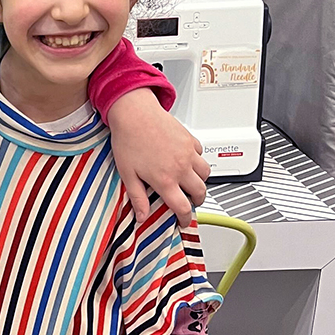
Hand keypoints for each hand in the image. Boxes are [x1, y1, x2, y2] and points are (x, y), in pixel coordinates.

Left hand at [107, 89, 209, 224]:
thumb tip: (142, 216)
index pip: (182, 207)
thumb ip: (138, 197)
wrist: (134, 113)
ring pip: (206, 174)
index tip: (183, 221)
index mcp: (165, 180)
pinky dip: (198, 161)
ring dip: (201, 182)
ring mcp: (188, 153)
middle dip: (197, 201)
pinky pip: (202, 155)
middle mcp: (180, 168)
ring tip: (191, 183)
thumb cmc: (128, 141)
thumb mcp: (128, 174)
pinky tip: (187, 161)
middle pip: (200, 192)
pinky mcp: (190, 140)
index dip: (185, 219)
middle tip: (189, 202)